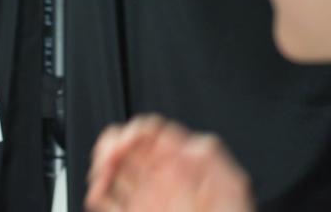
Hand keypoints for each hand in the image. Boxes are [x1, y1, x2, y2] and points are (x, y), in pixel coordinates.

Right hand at [85, 115, 254, 211]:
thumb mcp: (231, 182)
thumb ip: (208, 154)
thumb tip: (184, 142)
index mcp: (180, 161)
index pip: (148, 132)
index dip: (133, 131)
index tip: (125, 141)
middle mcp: (159, 176)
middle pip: (124, 146)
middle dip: (110, 145)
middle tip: (107, 158)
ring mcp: (146, 197)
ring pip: (112, 171)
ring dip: (101, 168)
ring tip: (100, 176)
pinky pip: (108, 199)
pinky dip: (98, 193)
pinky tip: (100, 192)